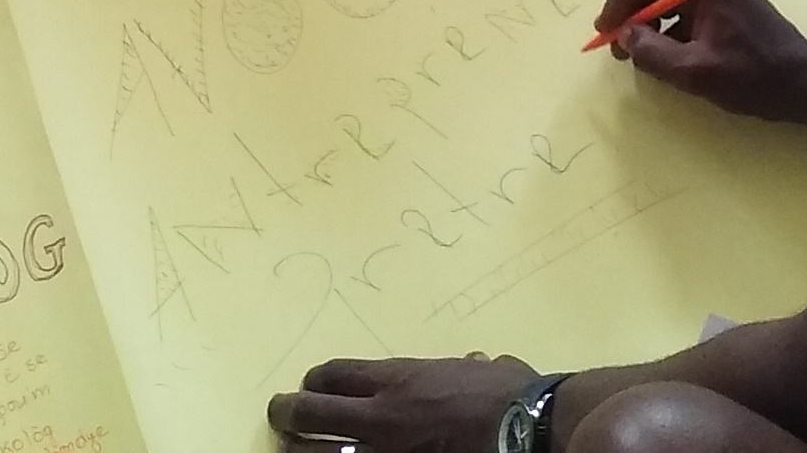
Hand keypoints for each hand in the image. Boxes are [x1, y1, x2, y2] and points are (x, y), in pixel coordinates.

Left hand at [268, 354, 536, 452]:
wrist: (526, 430)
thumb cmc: (510, 396)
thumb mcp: (489, 371)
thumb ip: (470, 369)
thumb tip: (477, 363)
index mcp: (401, 380)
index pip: (338, 374)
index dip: (317, 379)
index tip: (310, 383)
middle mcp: (382, 415)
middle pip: (314, 411)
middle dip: (289, 412)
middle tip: (280, 414)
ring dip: (298, 450)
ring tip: (287, 449)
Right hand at [594, 0, 806, 123]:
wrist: (805, 85)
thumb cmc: (754, 77)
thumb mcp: (696, 71)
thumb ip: (652, 53)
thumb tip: (625, 36)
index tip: (610, 33)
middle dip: (630, 10)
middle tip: (621, 49)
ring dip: (646, 20)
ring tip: (641, 55)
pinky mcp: (722, 4)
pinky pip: (681, 6)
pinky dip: (666, 27)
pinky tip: (668, 57)